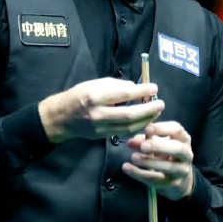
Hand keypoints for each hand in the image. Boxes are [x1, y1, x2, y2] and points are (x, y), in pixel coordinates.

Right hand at [38, 77, 163, 143]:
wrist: (61, 117)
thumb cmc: (79, 96)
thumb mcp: (95, 84)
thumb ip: (116, 86)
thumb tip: (137, 88)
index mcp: (95, 97)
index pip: (124, 94)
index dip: (142, 91)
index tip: (154, 88)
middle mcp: (98, 114)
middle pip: (129, 114)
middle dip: (148, 109)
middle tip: (161, 104)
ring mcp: (100, 128)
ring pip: (129, 126)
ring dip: (146, 120)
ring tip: (156, 112)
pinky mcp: (102, 136)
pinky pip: (124, 132)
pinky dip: (137, 126)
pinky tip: (145, 121)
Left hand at [123, 121, 194, 200]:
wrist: (179, 180)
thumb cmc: (167, 156)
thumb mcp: (158, 145)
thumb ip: (145, 141)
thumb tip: (131, 141)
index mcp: (183, 139)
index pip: (177, 130)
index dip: (162, 128)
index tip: (147, 129)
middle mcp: (186, 154)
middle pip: (177, 149)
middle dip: (159, 147)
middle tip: (143, 146)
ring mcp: (182, 170)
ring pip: (168, 166)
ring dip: (149, 162)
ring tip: (133, 157)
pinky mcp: (173, 184)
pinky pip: (156, 179)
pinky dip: (140, 174)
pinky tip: (127, 168)